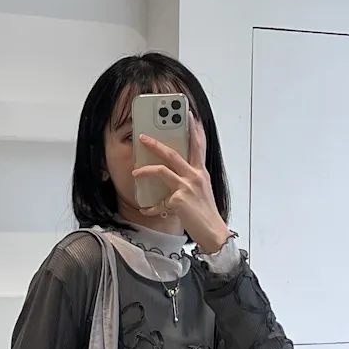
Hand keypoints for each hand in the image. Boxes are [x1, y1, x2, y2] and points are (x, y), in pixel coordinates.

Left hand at [133, 117, 229, 254]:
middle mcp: (195, 176)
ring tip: (135, 171)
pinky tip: (146, 210)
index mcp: (200, 172)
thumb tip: (170, 185)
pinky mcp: (179, 199)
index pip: (198, 145)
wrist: (214, 233)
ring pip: (162, 170)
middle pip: (173, 153)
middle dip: (156, 143)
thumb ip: (186, 183)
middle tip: (143, 137)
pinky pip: (159, 201)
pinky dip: (152, 207)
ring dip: (146, 169)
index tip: (189, 115)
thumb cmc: (205, 214)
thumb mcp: (199, 193)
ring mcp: (187, 186)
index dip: (194, 129)